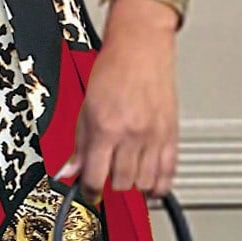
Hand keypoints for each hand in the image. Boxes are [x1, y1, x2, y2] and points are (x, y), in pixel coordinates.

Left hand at [55, 0, 179, 199]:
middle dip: (111, 186)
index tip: (88, 193)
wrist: (141, 48)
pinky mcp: (171, 134)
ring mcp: (154, 136)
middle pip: (122, 184)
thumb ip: (79, 145)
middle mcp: (132, 135)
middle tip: (107, 178)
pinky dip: (160, 185)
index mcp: (105, 128)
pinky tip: (152, 187)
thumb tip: (69, 172)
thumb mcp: (85, 108)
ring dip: (134, 186)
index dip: (89, 192)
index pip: (96, 178)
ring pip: (145, 183)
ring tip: (127, 178)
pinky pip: (169, 172)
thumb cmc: (114, 70)